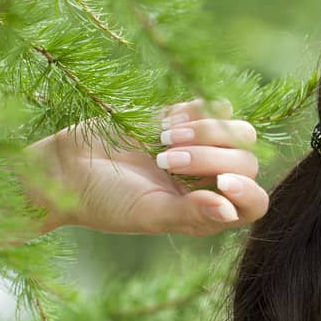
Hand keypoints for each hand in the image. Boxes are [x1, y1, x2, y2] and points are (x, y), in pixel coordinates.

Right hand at [29, 98, 269, 237]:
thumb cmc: (104, 201)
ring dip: (208, 132)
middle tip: (166, 160)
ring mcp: (201, 148)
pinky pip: (215, 106)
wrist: (67, 166)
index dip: (248, 191)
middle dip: (211, 158)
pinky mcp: (185, 118)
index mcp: (206, 212)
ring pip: (240, 132)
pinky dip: (196, 112)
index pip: (253, 204)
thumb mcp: (148, 214)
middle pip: (247, 163)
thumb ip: (190, 214)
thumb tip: (228, 210)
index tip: (222, 181)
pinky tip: (163, 124)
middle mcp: (209, 181)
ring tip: (165, 140)